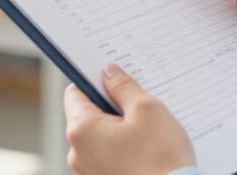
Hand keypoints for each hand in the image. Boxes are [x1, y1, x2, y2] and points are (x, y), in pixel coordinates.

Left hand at [64, 63, 195, 174]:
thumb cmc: (161, 159)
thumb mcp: (146, 109)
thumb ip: (123, 86)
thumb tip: (109, 72)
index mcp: (81, 130)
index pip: (75, 92)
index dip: (95, 80)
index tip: (115, 76)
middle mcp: (78, 153)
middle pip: (88, 113)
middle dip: (113, 104)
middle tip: (140, 103)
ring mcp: (90, 170)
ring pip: (102, 134)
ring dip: (121, 126)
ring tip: (149, 128)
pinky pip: (110, 153)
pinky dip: (125, 145)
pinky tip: (148, 146)